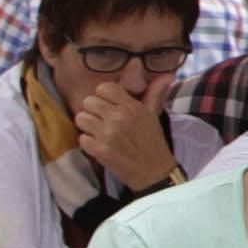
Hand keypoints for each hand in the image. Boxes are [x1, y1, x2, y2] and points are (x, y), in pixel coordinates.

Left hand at [66, 69, 184, 190]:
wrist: (153, 172)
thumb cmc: (152, 142)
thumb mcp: (153, 115)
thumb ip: (154, 93)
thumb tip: (166, 74)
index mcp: (132, 107)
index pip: (104, 88)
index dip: (103, 96)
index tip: (108, 105)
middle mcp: (118, 118)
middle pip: (88, 101)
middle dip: (93, 110)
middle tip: (102, 120)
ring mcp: (107, 134)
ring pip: (80, 118)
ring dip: (88, 126)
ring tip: (99, 132)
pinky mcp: (99, 150)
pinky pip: (81, 138)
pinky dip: (88, 143)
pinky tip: (100, 145)